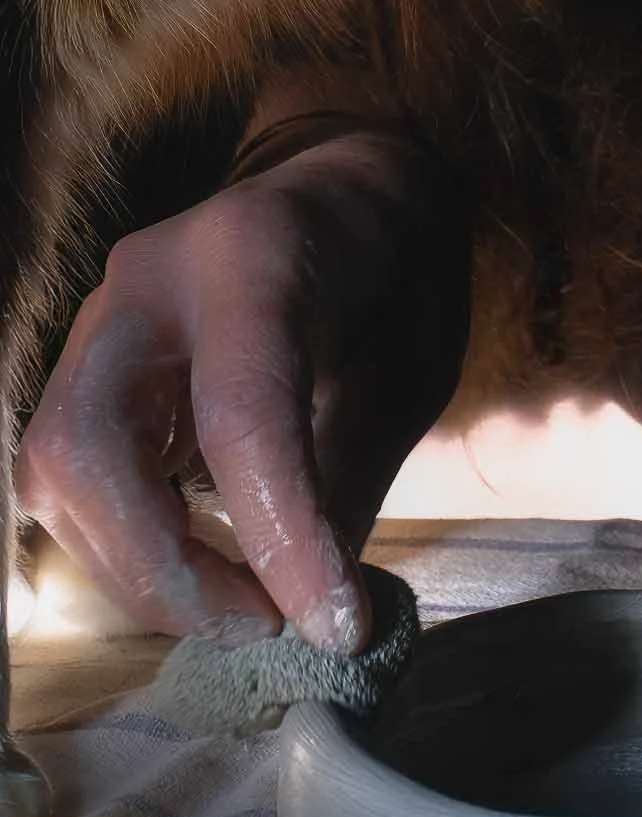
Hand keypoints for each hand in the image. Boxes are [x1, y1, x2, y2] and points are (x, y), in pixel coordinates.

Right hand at [15, 126, 468, 650]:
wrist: (345, 192)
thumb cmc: (391, 275)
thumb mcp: (408, 368)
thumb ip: (351, 480)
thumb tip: (317, 618)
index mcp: (253, 253)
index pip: (242, 412)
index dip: (278, 533)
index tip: (332, 624)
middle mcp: (150, 278)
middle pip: (91, 447)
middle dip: (163, 568)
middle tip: (266, 621)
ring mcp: (101, 317)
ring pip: (58, 471)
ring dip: (140, 569)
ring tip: (245, 605)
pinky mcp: (85, 363)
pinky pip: (67, 472)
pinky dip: (125, 540)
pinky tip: (201, 566)